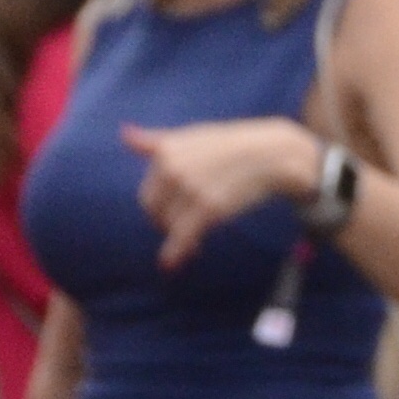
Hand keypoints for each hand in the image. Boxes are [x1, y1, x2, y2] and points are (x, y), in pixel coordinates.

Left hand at [123, 118, 326, 267]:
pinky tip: (174, 263)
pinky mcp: (209, 208)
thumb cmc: (232, 144)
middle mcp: (173, 169)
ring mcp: (190, 188)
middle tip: (186, 231)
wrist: (272, 153)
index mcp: (166, 152)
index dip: (158, 211)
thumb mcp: (192, 136)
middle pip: (155, 212)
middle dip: (167, 225)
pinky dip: (176, 253)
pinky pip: (183, 237)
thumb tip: (126, 135)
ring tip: (194, 245)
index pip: (148, 194)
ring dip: (178, 241)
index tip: (173, 217)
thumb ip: (156, 141)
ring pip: (170, 226)